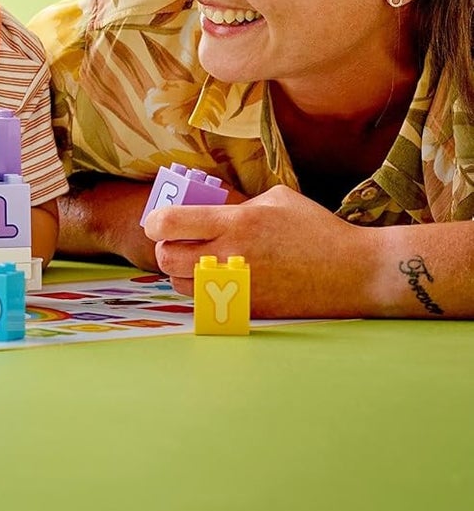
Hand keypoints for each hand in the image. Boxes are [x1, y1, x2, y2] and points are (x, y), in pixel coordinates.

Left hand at [143, 185, 374, 316]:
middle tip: (177, 244)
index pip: (169, 222)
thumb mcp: (276, 199)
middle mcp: (231, 255)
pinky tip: (219, 283)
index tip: (157, 223)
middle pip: (166, 258)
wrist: (356, 273)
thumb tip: (207, 208)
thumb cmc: (318, 230)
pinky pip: (206, 305)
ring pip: (181, 286)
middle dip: (164, 249)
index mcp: (235, 222)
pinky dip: (203, 294)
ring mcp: (239, 287)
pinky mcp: (249, 311)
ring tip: (199, 264)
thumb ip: (237, 203)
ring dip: (181, 274)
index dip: (154, 222)